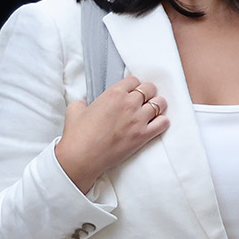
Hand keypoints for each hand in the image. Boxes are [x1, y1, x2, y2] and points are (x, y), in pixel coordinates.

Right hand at [55, 75, 168, 191]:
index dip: (133, 86)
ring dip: (157, 106)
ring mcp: (138, 120)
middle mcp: (129, 104)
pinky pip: (164, 122)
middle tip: (143, 101)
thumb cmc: (77, 135)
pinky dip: (162, 122)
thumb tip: (85, 103)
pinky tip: (155, 124)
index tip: (132, 92)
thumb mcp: (75, 109)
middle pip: (150, 88)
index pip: (134, 80)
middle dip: (147, 93)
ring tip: (151, 111)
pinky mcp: (143, 135)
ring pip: (160, 103)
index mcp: (113, 94)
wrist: (81, 157)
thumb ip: (83, 102)